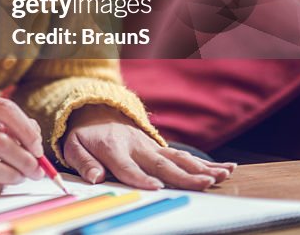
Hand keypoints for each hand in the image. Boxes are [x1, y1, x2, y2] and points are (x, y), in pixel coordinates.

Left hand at [61, 104, 236, 190]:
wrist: (95, 111)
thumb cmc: (85, 135)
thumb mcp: (73, 146)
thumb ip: (83, 163)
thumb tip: (94, 177)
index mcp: (112, 148)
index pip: (127, 167)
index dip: (140, 178)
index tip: (156, 187)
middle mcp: (136, 146)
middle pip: (161, 164)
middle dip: (183, 175)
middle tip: (203, 183)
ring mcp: (151, 146)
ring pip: (179, 158)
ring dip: (201, 168)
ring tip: (222, 176)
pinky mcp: (160, 147)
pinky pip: (184, 155)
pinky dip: (205, 162)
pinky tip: (225, 168)